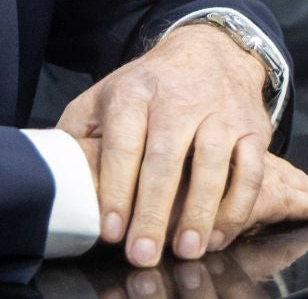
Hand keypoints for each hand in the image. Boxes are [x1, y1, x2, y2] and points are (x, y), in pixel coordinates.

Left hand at [59, 25, 274, 265]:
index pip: (123, 144)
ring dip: (200, 212)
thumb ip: (79, 132)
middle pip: (165, 159)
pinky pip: (250, 170)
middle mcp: (178, 100)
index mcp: (134, 93)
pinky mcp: (252, 127)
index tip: (111, 231)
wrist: (210, 52)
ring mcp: (219, 112)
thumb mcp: (105, 94)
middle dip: (153, 212)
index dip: (116, 190)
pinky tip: (219, 234)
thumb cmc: (150, 87)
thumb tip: (55, 174)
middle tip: (143, 254)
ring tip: (187, 250)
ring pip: (212, 164)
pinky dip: (238, 206)